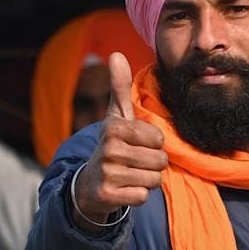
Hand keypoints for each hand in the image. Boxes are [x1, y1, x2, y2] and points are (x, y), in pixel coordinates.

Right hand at [72, 52, 167, 230]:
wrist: (88, 184)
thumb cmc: (112, 146)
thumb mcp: (116, 117)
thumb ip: (119, 86)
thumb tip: (116, 54)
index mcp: (113, 128)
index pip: (158, 138)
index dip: (153, 144)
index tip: (136, 144)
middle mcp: (108, 149)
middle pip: (159, 160)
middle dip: (152, 164)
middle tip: (133, 163)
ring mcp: (106, 173)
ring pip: (153, 180)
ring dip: (146, 180)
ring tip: (129, 175)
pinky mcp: (107, 196)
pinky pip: (143, 196)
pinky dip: (137, 195)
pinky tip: (124, 189)